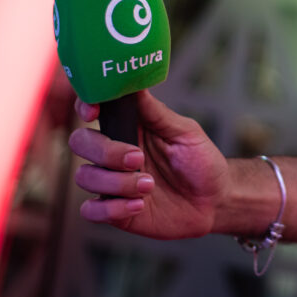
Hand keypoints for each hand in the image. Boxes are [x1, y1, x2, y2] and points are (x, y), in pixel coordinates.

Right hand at [69, 89, 228, 238]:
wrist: (215, 201)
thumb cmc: (202, 161)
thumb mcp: (185, 132)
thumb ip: (157, 113)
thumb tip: (136, 86)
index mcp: (130, 127)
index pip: (93, 109)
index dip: (85, 106)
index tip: (93, 113)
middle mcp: (115, 153)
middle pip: (80, 142)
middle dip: (105, 151)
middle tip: (138, 158)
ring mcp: (112, 182)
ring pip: (84, 176)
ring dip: (116, 182)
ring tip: (149, 186)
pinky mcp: (115, 210)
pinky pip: (90, 210)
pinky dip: (111, 209)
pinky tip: (139, 205)